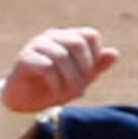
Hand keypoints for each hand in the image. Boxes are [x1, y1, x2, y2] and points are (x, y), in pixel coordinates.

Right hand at [1, 27, 119, 114]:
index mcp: (67, 37)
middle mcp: (52, 36)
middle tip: (81, 90)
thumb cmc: (52, 88)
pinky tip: (55, 94)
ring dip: (69, 80)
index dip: (94, 58)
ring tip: (69, 95)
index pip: (90, 36)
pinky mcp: (23, 59)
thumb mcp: (79, 80)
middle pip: (77, 43)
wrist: (23, 102)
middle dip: (83, 70)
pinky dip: (55, 84)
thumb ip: (96, 67)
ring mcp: (36, 45)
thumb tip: (114, 53)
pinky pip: (46, 67)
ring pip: (61, 56)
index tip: (89, 78)